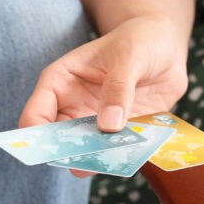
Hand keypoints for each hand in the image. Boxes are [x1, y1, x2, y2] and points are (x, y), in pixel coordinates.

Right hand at [17, 15, 186, 175]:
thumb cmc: (140, 40)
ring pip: (84, 151)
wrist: (167, 48)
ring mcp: (95, 123)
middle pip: (57, 141)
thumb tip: (108, 125)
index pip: (36, 113)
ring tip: (110, 161)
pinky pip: (114, 152)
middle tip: (83, 162)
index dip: (35, 135)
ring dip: (95, 160)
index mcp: (61, 82)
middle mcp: (72, 106)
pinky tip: (131, 158)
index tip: (52, 149)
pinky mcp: (119, 134)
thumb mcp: (129, 55)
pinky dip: (120, 159)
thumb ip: (118, 87)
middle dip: (67, 155)